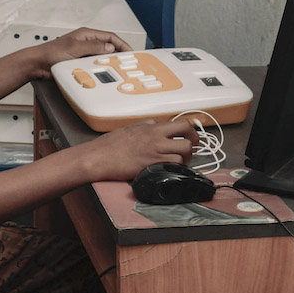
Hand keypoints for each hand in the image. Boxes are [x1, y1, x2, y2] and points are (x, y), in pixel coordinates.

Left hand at [30, 27, 131, 77]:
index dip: (122, 44)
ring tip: (118, 68)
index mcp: (87, 34)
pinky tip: (104, 72)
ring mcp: (84, 53)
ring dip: (109, 61)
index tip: (130, 52)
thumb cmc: (51, 53)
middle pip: (108, 47)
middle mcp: (87, 42)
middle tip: (127, 62)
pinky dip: (101, 68)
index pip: (110, 37)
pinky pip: (95, 64)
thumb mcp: (75, 48)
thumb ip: (93, 47)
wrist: (39, 64)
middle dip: (118, 53)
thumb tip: (109, 48)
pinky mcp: (80, 62)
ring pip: (102, 56)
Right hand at [74, 119, 199, 181]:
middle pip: (188, 136)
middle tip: (191, 150)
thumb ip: (147, 126)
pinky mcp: (153, 165)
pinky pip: (174, 165)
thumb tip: (156, 126)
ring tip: (179, 162)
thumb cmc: (110, 145)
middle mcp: (157, 137)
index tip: (190, 137)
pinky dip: (176, 168)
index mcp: (152, 127)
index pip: (181, 124)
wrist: (99, 157)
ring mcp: (156, 151)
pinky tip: (170, 169)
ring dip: (185, 158)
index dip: (190, 131)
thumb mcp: (132, 128)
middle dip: (193, 143)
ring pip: (184, 152)